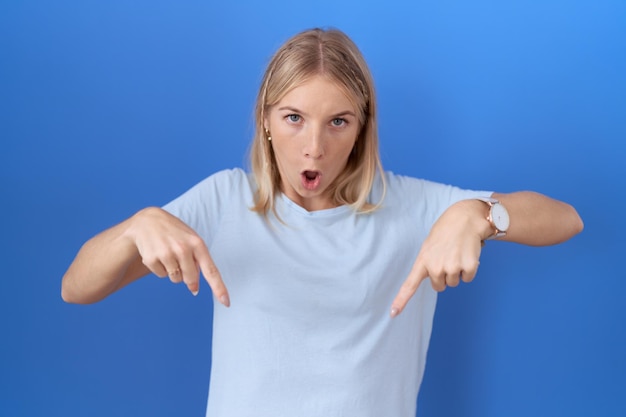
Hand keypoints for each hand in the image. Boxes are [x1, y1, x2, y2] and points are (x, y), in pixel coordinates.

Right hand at [127, 207, 229, 305]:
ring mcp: (166, 253)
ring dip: (173, 272)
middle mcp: (183, 248)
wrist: (148, 221)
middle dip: (188, 278)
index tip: (226, 302)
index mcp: (197, 244)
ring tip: (168, 253)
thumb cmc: (175, 233)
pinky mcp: (152, 258)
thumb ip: (198, 262)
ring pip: (175, 279)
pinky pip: (161, 275)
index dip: (219, 288)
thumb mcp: (191, 241)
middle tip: (181, 261)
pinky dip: (160, 268)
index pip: (211, 271)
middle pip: (190, 279)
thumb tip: (194, 287)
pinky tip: (158, 253)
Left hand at [390, 200, 488, 316]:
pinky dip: (470, 269)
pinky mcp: (467, 267)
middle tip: (448, 256)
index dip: (401, 300)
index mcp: (423, 261)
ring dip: (458, 271)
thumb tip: (436, 279)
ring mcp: (451, 267)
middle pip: (440, 286)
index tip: (393, 313)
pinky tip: (467, 254)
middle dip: (445, 275)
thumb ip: (428, 264)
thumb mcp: (429, 247)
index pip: (409, 285)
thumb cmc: (446, 232)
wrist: (464, 218)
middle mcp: (435, 267)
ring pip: (454, 283)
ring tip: (457, 252)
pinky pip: (468, 278)